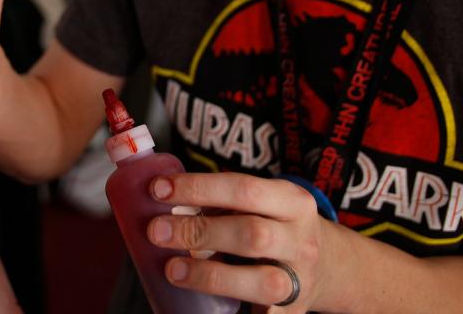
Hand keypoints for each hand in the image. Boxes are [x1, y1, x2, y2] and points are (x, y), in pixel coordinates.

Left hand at [145, 172, 338, 311]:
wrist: (332, 266)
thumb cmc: (275, 226)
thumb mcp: (262, 203)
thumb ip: (220, 202)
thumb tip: (158, 203)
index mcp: (291, 200)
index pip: (243, 187)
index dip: (198, 188)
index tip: (158, 189)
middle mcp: (300, 239)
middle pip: (252, 234)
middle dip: (200, 232)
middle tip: (156, 231)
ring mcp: (300, 279)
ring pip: (262, 281)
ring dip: (211, 275)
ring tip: (172, 270)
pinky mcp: (293, 313)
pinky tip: (201, 307)